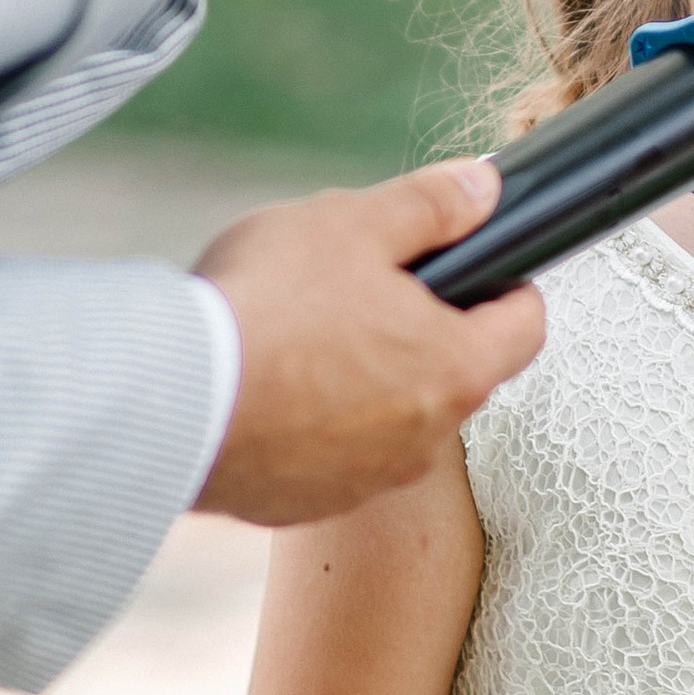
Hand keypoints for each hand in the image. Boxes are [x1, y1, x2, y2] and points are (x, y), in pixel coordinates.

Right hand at [193, 160, 543, 526]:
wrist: (167, 404)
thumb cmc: (267, 307)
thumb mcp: (351, 223)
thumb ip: (429, 205)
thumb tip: (483, 189)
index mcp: (455, 368)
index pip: (526, 328)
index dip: (510, 287)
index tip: (482, 267)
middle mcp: (426, 439)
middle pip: (454, 373)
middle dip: (423, 329)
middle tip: (362, 288)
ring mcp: (366, 480)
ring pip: (391, 419)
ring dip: (366, 381)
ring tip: (300, 337)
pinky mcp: (306, 504)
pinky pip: (330, 457)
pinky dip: (312, 425)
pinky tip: (264, 388)